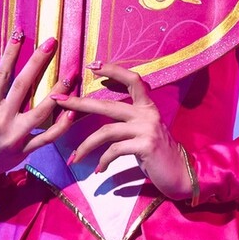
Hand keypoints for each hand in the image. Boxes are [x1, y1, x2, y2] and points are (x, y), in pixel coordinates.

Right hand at [0, 34, 76, 182]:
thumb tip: (10, 73)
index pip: (1, 74)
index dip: (11, 53)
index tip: (20, 33)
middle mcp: (1, 119)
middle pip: (23, 85)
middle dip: (38, 62)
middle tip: (52, 42)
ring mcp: (14, 135)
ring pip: (41, 110)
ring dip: (57, 91)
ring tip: (71, 75)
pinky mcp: (24, 149)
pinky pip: (47, 137)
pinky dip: (62, 126)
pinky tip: (73, 112)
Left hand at [49, 64, 193, 199]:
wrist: (181, 173)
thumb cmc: (158, 154)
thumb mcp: (145, 131)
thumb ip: (129, 120)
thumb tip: (101, 115)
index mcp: (147, 106)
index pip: (131, 79)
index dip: (113, 70)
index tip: (92, 66)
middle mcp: (147, 114)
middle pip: (107, 104)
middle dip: (79, 103)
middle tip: (58, 101)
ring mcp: (146, 129)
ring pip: (106, 131)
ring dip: (86, 146)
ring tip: (75, 159)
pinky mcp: (146, 146)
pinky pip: (115, 150)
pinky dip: (103, 161)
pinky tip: (98, 170)